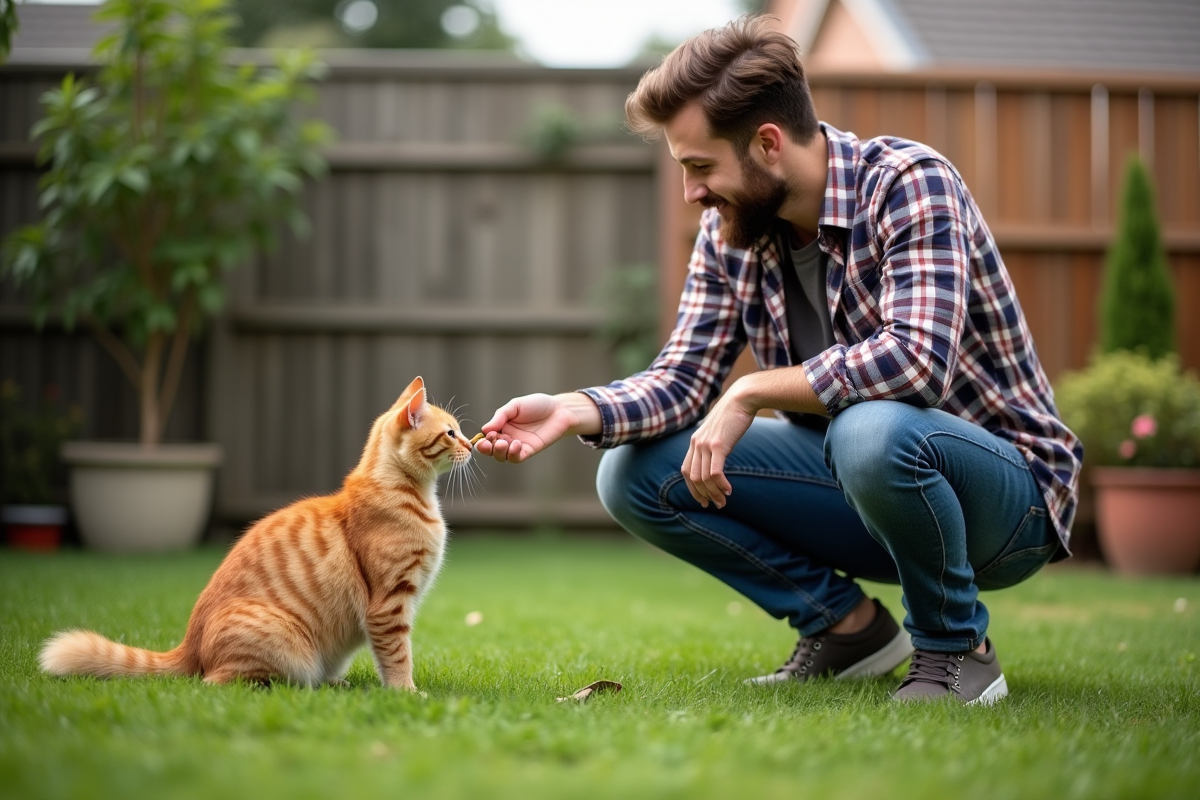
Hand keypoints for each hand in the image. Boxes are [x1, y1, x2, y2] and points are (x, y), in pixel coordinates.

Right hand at [475, 393, 592, 462]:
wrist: (559, 410)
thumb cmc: (537, 405)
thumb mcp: (515, 406)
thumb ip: (500, 416)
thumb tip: (484, 429)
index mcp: (502, 426)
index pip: (487, 437)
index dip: (483, 440)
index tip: (486, 436)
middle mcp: (508, 437)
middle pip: (492, 450)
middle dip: (488, 448)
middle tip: (493, 441)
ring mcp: (518, 445)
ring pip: (503, 456)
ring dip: (500, 452)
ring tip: (505, 443)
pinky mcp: (530, 451)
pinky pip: (518, 458)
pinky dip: (513, 454)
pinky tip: (516, 444)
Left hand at [681, 384, 756, 508]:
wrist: (741, 399)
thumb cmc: (733, 415)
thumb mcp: (718, 431)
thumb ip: (713, 444)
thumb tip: (716, 457)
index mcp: (694, 442)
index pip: (686, 471)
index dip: (692, 488)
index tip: (703, 500)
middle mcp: (696, 444)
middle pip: (693, 478)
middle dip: (703, 495)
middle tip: (716, 504)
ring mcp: (706, 444)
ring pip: (704, 478)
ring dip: (714, 493)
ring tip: (723, 501)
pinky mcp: (718, 445)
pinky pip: (715, 472)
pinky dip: (721, 484)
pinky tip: (729, 490)